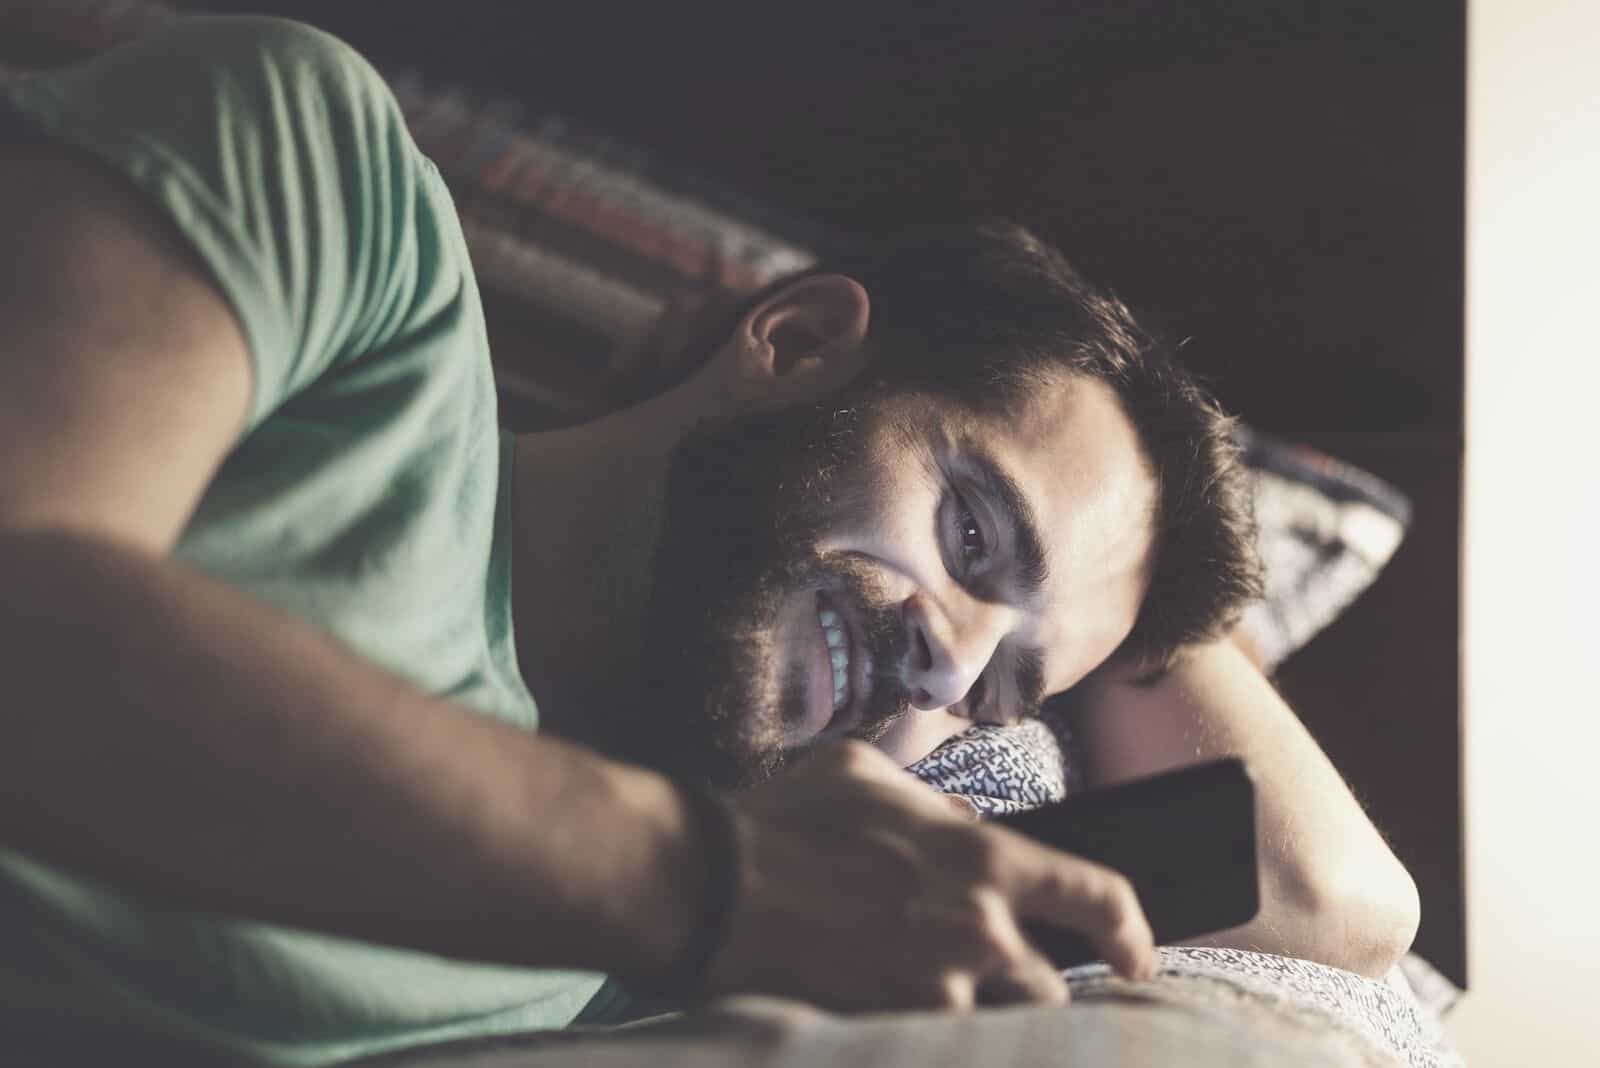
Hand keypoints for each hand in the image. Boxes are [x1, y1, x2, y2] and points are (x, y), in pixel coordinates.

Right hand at [701, 740, 1155, 1011]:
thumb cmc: (782, 820)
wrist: (709, 888)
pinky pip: (935, 1042)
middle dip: (1035, 987)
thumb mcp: (863, 774)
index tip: (1136, 951)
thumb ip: (929, 803)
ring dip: (980, 1015)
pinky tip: (887, 1005)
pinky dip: (927, 1031)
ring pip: (999, 1026)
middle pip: (1053, 988)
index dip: (1130, 930)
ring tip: (934, 994)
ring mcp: (935, 993)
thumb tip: (960, 823)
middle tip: (998, 979)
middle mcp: (977, 932)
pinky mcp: (890, 1030)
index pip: (1097, 897)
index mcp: (982, 859)